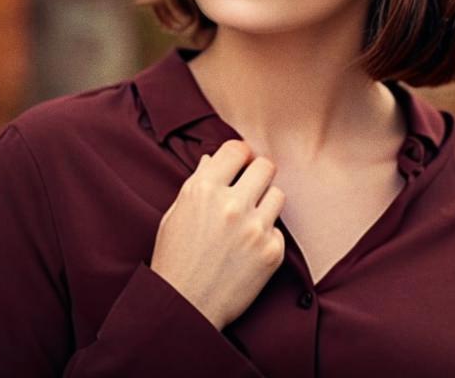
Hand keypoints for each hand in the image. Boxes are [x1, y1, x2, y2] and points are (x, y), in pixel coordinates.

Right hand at [150, 139, 286, 330]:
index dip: (240, 156)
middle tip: (249, 189)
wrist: (184, 306)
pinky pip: (278, 229)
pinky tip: (248, 249)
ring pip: (278, 194)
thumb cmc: (175, 258)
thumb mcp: (175, 214)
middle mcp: (232, 204)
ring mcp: (255, 228)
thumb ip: (198, 182)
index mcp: (203, 189)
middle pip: (265, 166)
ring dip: (265, 204)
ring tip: (248, 220)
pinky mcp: (271, 251)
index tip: (239, 165)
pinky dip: (266, 236)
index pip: (238, 149)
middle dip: (257, 175)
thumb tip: (213, 159)